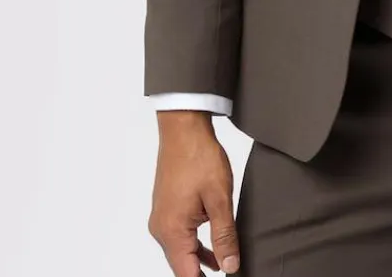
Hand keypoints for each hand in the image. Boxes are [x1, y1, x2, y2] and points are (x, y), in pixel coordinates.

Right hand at [148, 111, 239, 275]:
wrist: (183, 128)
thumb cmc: (199, 157)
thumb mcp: (219, 198)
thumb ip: (224, 236)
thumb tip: (230, 266)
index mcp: (172, 231)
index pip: (187, 275)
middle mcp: (161, 229)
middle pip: (182, 266)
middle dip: (203, 273)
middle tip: (228, 270)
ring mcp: (161, 219)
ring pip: (181, 252)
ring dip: (200, 261)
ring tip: (225, 265)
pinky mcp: (165, 210)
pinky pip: (179, 237)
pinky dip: (195, 245)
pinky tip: (212, 248)